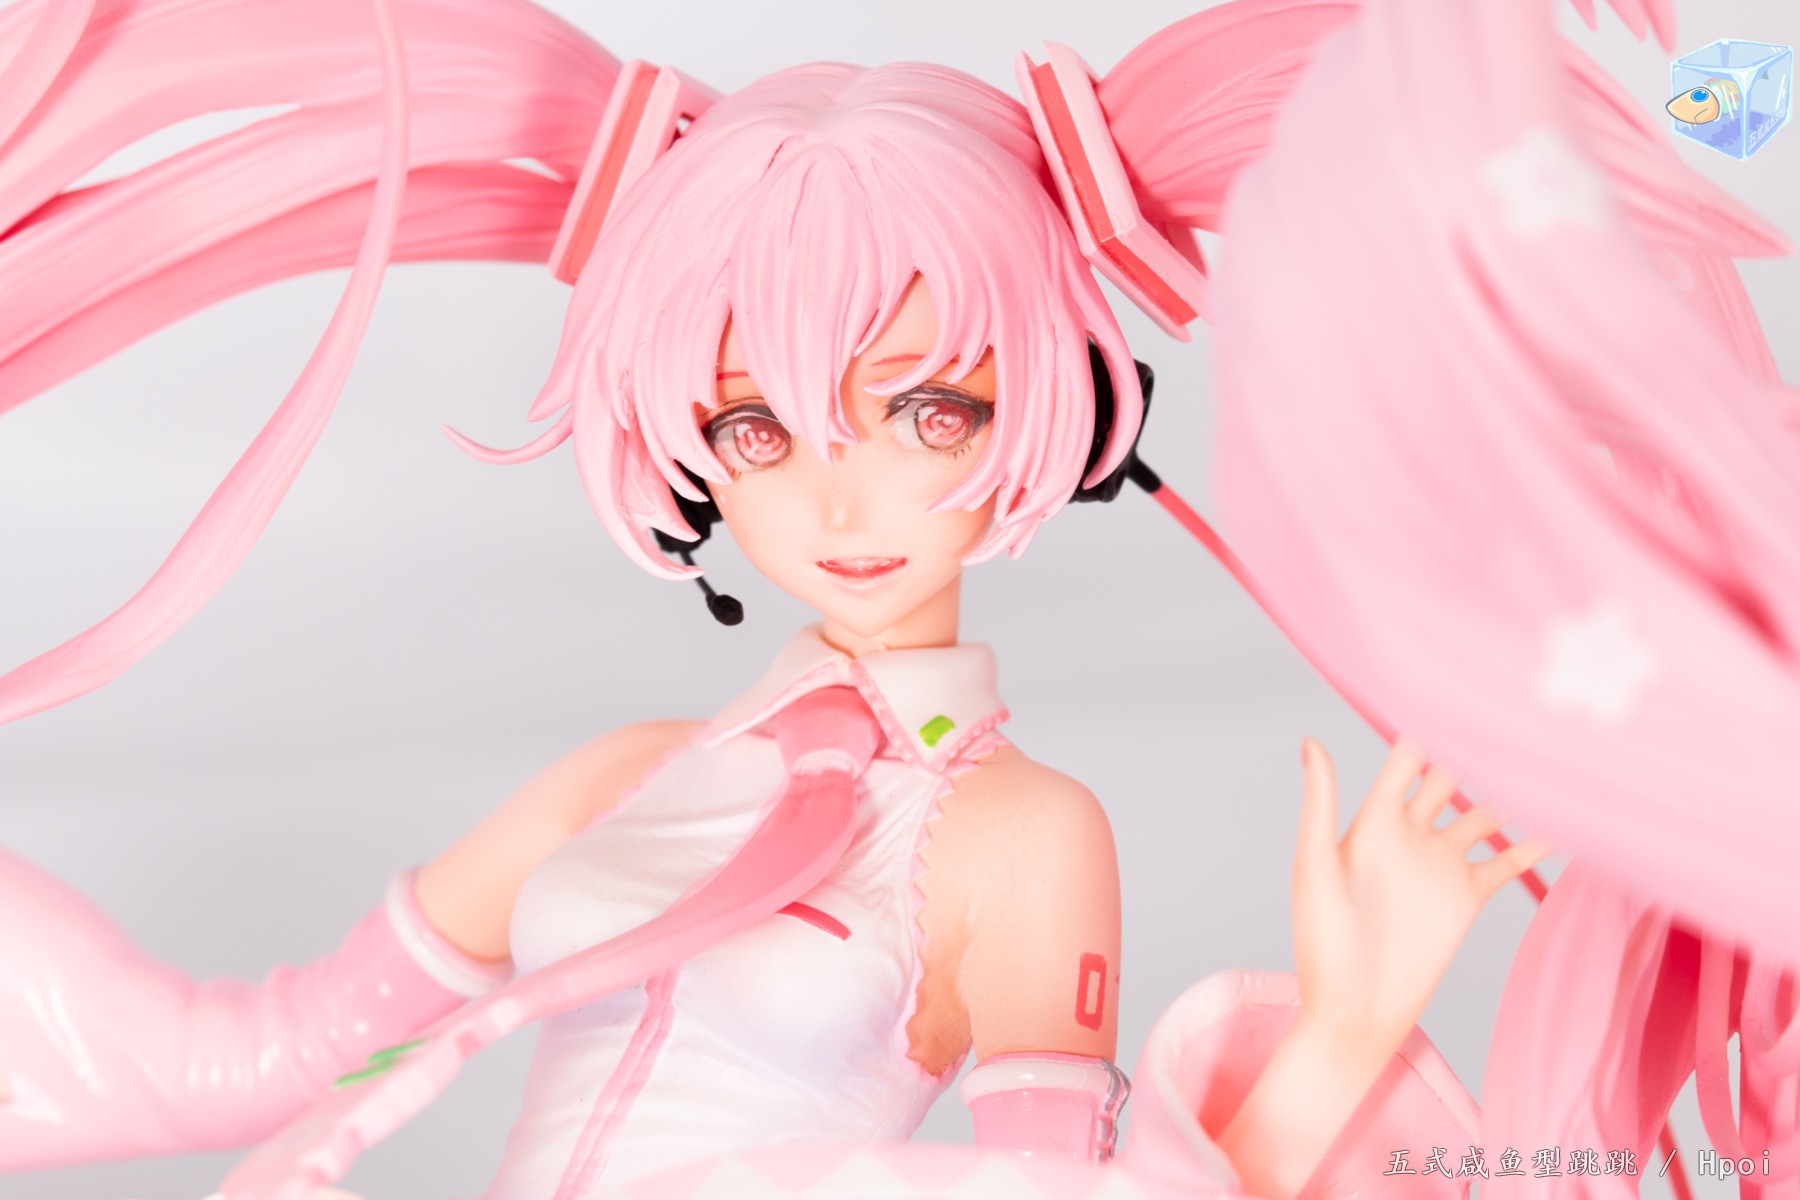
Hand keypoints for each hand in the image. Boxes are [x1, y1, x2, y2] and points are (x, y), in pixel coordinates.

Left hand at [1291, 737, 1549, 1056]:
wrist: (1356, 1010)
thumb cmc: (1323, 942)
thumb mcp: (1316, 866)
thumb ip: (1321, 804)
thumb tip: (1310, 741)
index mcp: (1374, 820)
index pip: (1406, 760)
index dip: (1430, 726)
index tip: (1459, 687)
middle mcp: (1412, 833)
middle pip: (1452, 777)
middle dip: (1478, 748)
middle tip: (1516, 710)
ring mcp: (1442, 863)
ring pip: (1486, 812)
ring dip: (1513, 789)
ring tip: (1549, 756)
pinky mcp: (1467, 896)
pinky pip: (1509, 860)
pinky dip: (1537, 842)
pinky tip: (1568, 820)